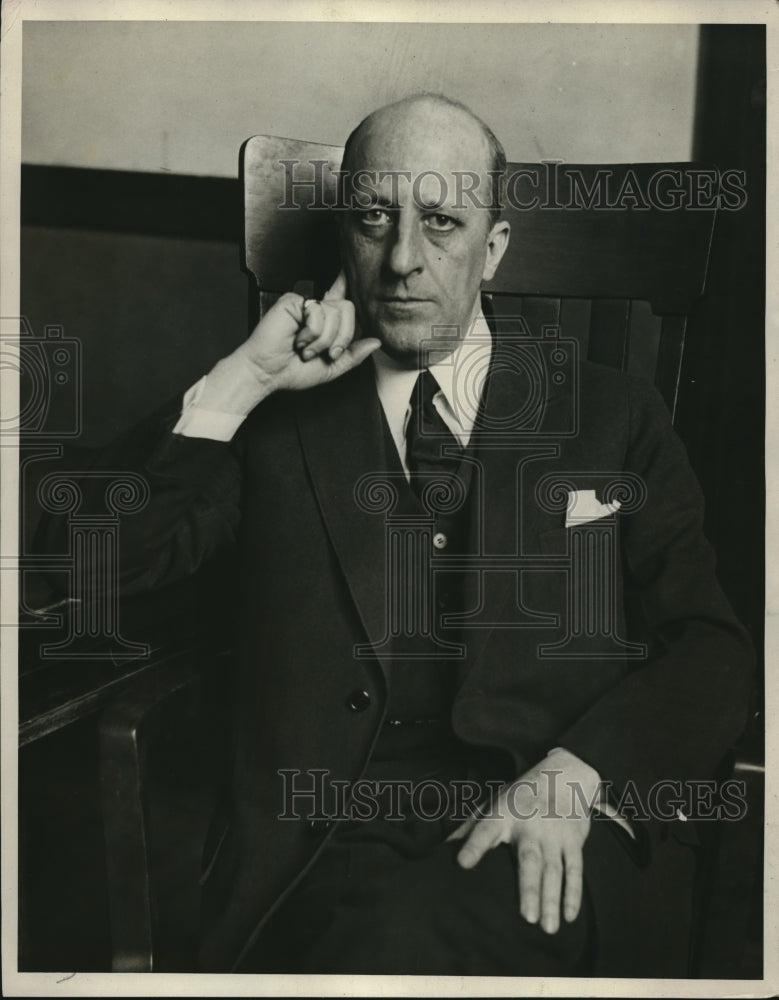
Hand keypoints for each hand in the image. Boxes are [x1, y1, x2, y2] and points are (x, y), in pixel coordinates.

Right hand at [235, 270, 379, 391]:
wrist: (268, 373)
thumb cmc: (293, 371)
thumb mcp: (332, 368)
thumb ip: (354, 355)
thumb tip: (376, 342)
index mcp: (325, 322)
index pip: (341, 297)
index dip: (347, 281)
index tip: (349, 267)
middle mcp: (317, 310)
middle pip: (348, 308)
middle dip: (342, 337)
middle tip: (328, 354)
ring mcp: (306, 304)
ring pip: (335, 314)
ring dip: (323, 340)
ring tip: (306, 349)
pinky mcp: (294, 301)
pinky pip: (318, 314)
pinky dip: (311, 334)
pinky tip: (297, 339)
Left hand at [447, 749, 598, 933]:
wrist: (565, 774)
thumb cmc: (520, 796)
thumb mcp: (493, 802)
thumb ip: (470, 827)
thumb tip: (441, 849)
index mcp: (503, 815)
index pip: (484, 831)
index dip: (473, 845)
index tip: (461, 862)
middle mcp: (529, 825)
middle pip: (529, 860)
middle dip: (528, 888)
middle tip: (526, 917)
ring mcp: (554, 834)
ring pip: (554, 870)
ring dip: (552, 899)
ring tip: (547, 927)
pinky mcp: (573, 840)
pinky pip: (575, 869)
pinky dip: (573, 893)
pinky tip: (569, 915)